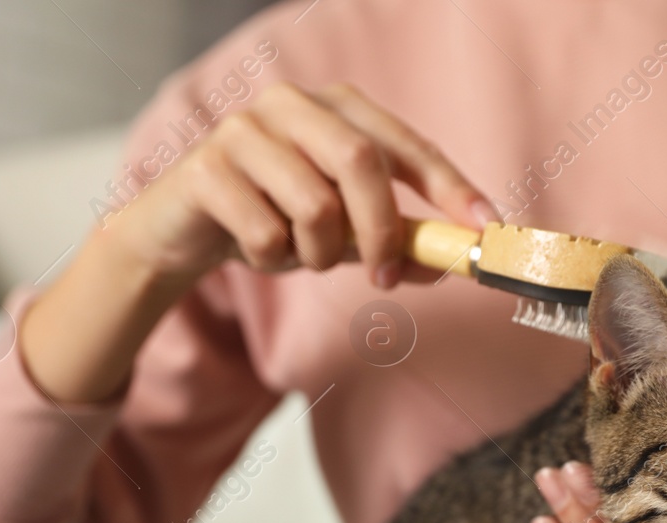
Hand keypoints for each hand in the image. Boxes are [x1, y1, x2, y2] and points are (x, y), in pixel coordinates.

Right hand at [21, 81, 496, 402]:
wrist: (182, 230)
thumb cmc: (274, 218)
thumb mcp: (345, 234)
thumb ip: (397, 244)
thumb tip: (452, 263)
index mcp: (337, 108)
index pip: (405, 144)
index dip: (449, 186)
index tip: (484, 229)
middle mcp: (292, 103)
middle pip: (360, 162)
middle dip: (382, 229)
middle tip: (386, 276)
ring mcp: (244, 129)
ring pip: (313, 204)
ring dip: (318, 253)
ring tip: (300, 255)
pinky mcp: (206, 167)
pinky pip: (265, 232)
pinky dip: (273, 259)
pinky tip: (256, 249)